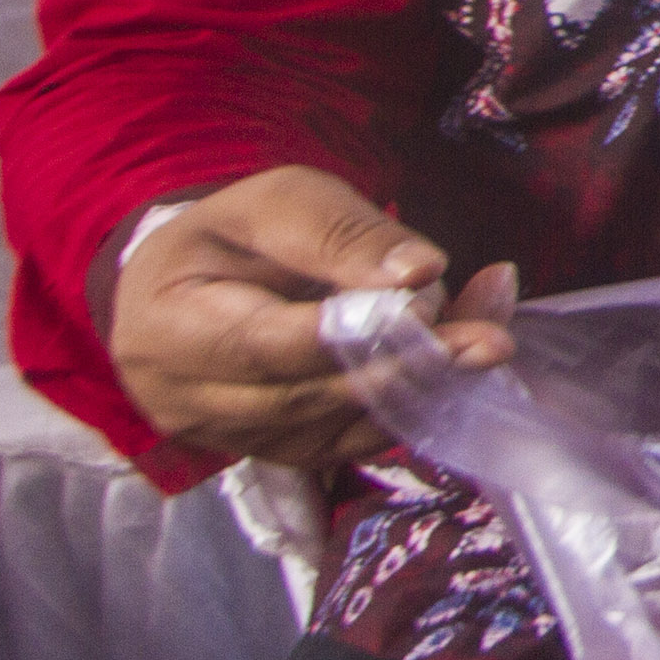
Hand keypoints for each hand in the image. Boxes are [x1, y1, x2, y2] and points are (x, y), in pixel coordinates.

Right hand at [108, 166, 518, 469]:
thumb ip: (343, 234)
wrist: (192, 287)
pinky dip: (416, 403)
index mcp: (169, 329)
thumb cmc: (234, 236)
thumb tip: (419, 272)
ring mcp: (237, 441)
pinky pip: (358, 442)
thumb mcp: (279, 203)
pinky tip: (460, 360)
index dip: (351, 332)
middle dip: (409, 364)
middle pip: (312, 397)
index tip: (424, 305)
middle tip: (490, 336)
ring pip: (344, 427)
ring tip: (487, 332)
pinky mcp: (283, 456)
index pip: (267, 346)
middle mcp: (191, 403)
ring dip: (425, 383)